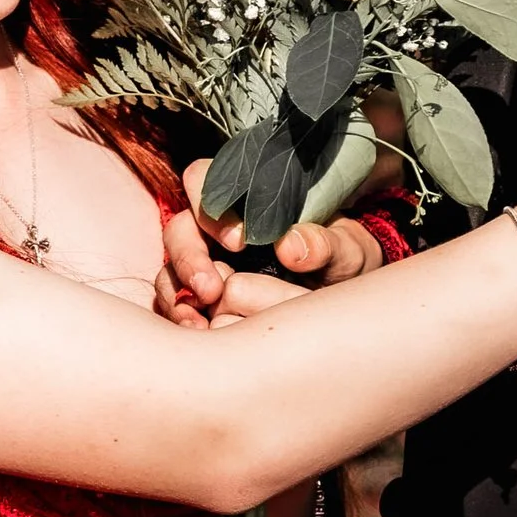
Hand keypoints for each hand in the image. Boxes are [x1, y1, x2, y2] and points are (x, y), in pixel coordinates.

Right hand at [154, 159, 387, 328]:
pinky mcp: (202, 302)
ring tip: (198, 324)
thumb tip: (291, 248)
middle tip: (211, 290)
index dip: (212, 205)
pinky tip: (198, 336)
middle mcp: (216, 229)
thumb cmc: (341, 258)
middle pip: (180, 230)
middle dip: (189, 259)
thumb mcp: (345, 249)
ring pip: (171, 271)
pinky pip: (177, 306)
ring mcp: (205, 266)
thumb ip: (323, 243)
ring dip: (179, 297)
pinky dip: (182, 320)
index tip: (239, 241)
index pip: (207, 180)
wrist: (345, 294)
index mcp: (244, 198)